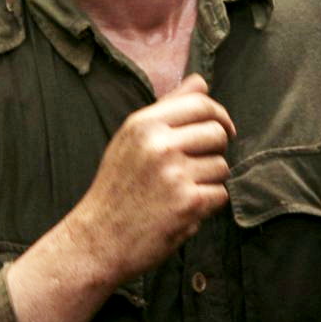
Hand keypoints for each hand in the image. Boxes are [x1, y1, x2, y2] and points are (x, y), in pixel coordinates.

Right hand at [6, 74, 235, 321]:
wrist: (97, 240)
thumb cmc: (117, 188)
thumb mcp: (132, 139)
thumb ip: (168, 108)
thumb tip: (201, 81)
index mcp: (144, 124)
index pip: (201, 104)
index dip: (219, 116)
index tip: (223, 130)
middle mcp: (159, 144)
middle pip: (218, 134)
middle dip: (214, 151)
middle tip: (195, 168)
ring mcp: (174, 174)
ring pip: (221, 167)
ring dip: (209, 182)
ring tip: (180, 192)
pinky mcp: (188, 203)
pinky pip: (220, 194)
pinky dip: (207, 205)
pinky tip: (182, 210)